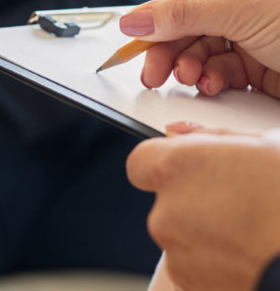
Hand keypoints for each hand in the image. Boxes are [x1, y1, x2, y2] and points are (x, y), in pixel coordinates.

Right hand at [118, 0, 279, 96]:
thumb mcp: (247, 10)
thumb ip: (186, 14)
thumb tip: (134, 19)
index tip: (151, 24)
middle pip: (187, 13)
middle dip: (169, 42)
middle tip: (152, 66)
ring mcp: (254, 28)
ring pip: (200, 43)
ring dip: (188, 63)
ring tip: (186, 76)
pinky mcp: (261, 62)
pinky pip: (221, 67)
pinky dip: (211, 78)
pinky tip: (211, 84)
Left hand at [127, 124, 279, 290]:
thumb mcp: (264, 145)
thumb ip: (210, 136)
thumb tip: (181, 131)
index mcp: (177, 167)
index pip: (141, 161)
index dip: (164, 164)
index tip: (186, 168)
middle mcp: (167, 210)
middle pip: (164, 200)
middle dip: (191, 199)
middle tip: (235, 201)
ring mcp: (177, 252)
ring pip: (179, 234)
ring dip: (203, 231)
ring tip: (248, 230)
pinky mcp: (191, 284)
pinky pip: (194, 265)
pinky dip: (213, 261)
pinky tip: (247, 252)